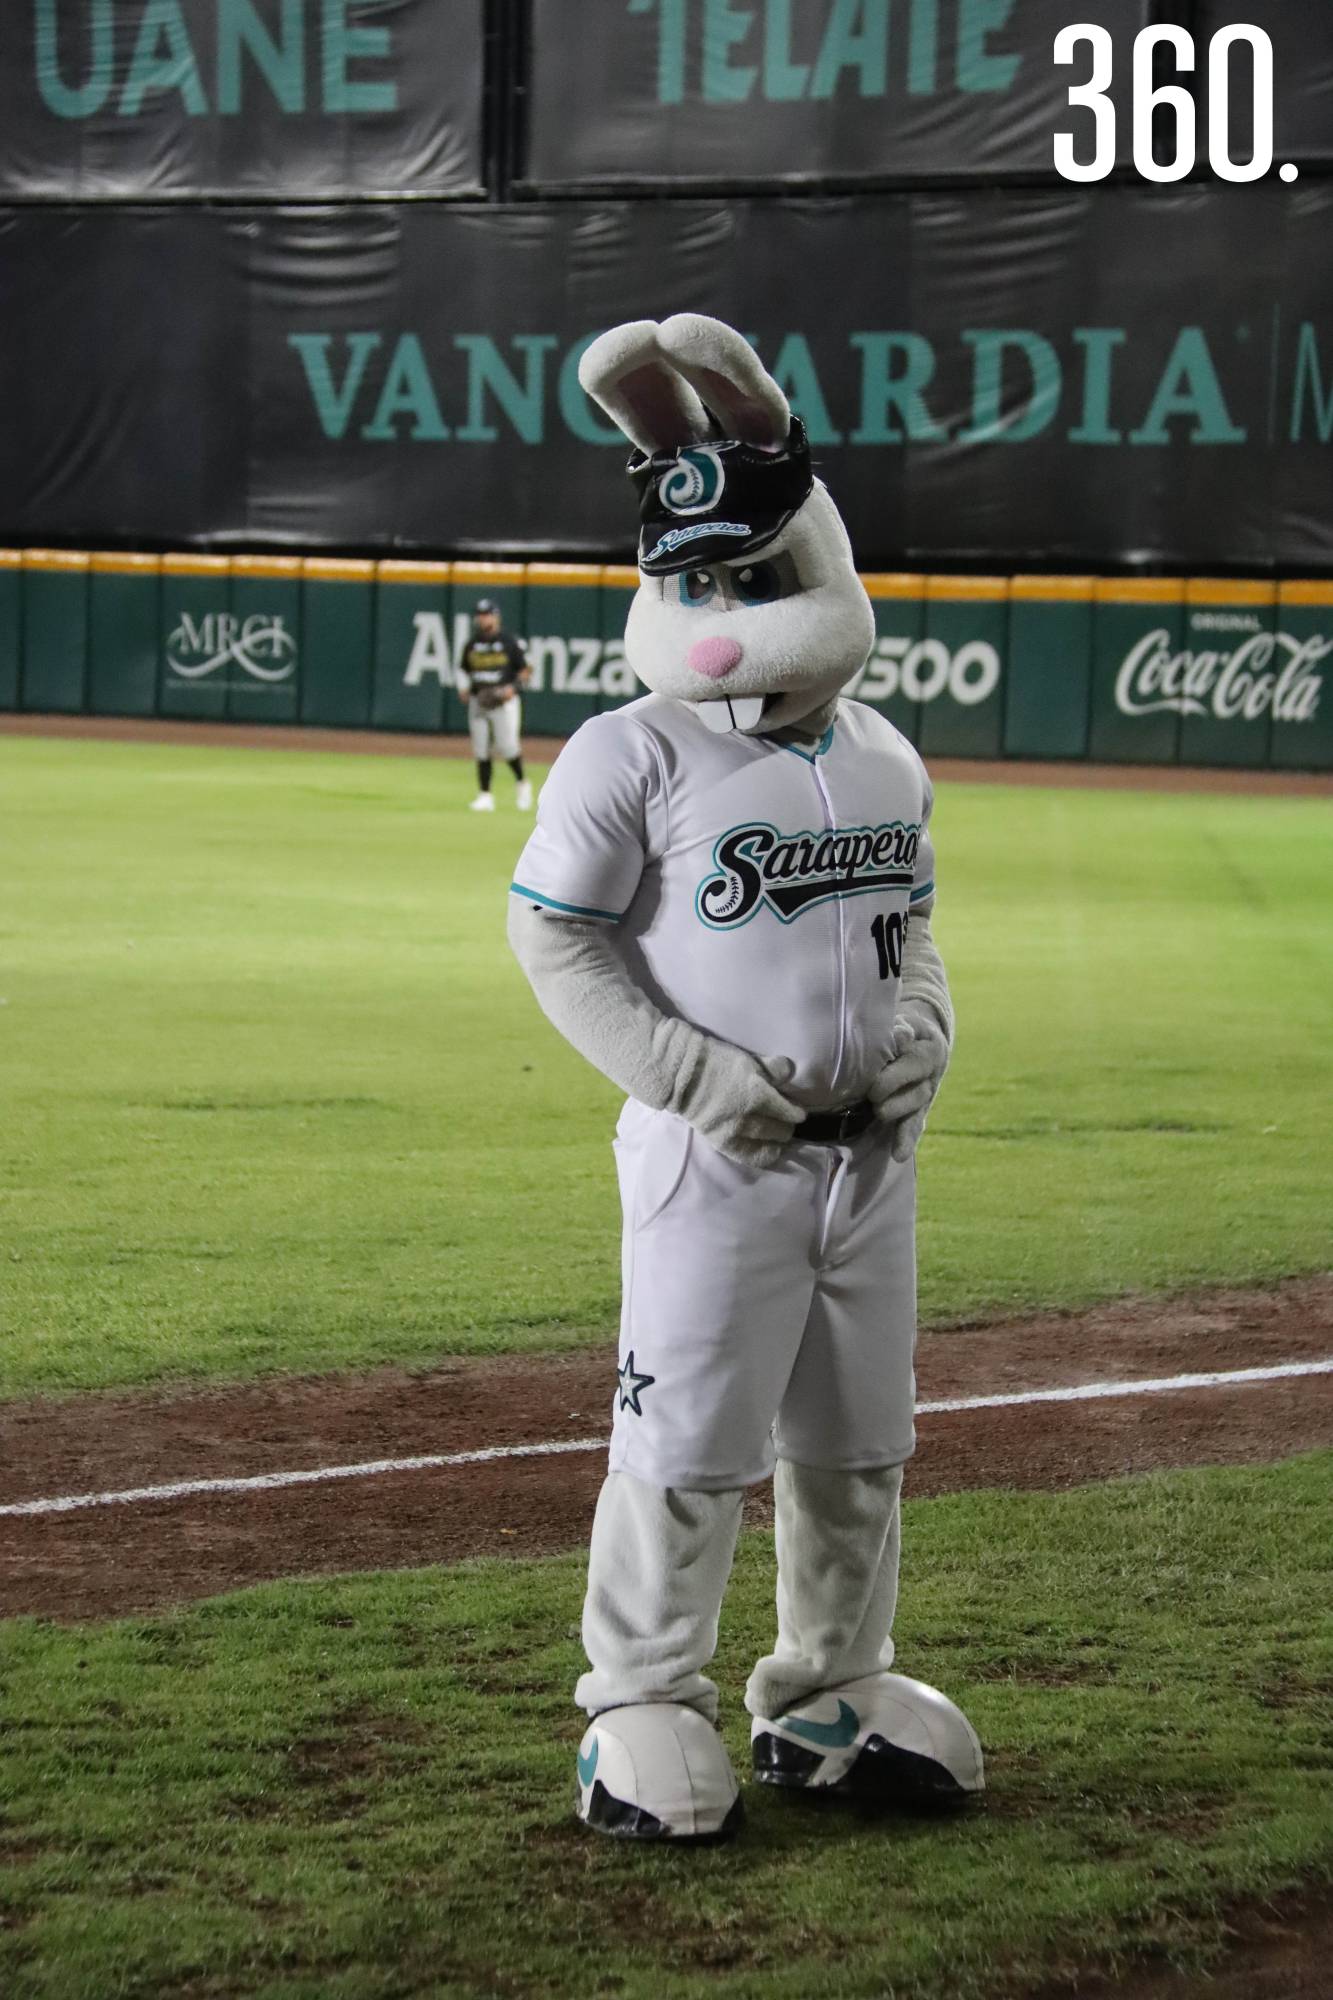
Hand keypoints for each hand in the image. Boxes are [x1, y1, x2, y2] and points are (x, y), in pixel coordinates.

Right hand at [670, 1044, 802, 1169]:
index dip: (796, 1113)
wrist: (682, 1077)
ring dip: (777, 1141)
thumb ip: (772, 1068)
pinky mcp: (722, 1143)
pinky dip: (763, 1156)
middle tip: (787, 1122)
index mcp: (757, 1094)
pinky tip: (770, 1152)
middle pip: (780, 1130)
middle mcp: (748, 1117)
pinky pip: (749, 1157)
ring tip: (780, 1138)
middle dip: (786, 1126)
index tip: (798, 1113)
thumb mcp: (747, 1060)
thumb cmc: (716, 1062)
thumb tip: (791, 1071)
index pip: (787, 1112)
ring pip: (768, 1145)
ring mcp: (734, 1133)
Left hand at [869, 1013, 949, 1162]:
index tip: (880, 1072)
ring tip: (879, 1113)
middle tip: (872, 1092)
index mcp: (929, 1047)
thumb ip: (900, 1027)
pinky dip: (907, 1140)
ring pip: (915, 1106)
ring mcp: (925, 1092)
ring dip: (896, 1111)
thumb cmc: (901, 1027)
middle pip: (916, 1085)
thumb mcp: (904, 1020)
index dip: (897, 1068)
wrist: (920, 1037)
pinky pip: (915, 1125)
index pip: (915, 1059)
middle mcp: (931, 1072)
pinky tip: (899, 1154)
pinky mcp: (918, 1110)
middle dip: (892, 1088)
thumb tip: (901, 1034)